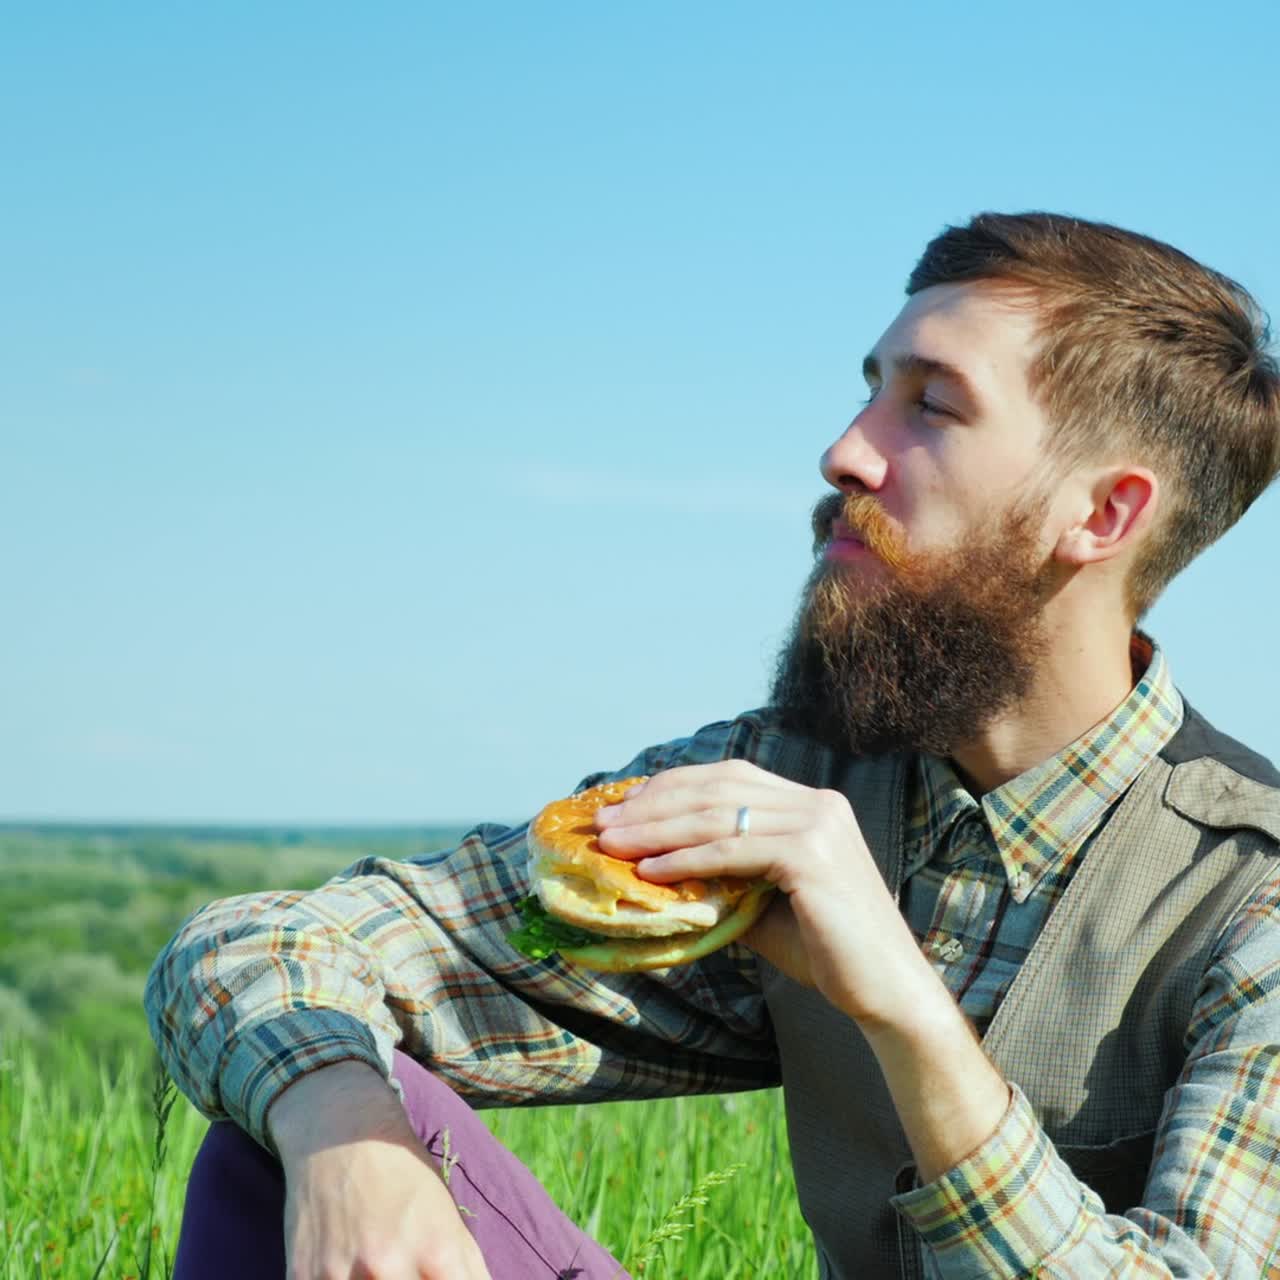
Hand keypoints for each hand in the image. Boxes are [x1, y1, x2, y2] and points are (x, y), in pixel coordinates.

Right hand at [269, 1062, 490, 1279]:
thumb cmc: (403, 1176)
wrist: (342, 1134)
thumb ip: (469, 1270)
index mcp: (436, 1254)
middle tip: (401, 1272)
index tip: (433, 1279)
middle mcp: (389, 1268)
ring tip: (372, 1270)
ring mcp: (340, 1277)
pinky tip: (343, 1272)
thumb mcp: (449, 1216)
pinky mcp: (301, 1279)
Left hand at [595, 760, 941, 1029]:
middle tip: (604, 822)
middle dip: (654, 804)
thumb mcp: (763, 904)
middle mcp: (816, 804)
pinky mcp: (812, 856)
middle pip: (717, 788)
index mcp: (809, 804)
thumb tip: (653, 872)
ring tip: (613, 844)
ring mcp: (818, 825)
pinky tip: (650, 870)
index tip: (624, 806)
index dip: (672, 787)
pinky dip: (685, 859)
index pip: (728, 777)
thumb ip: (722, 879)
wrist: (885, 991)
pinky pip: (732, 850)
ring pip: (718, 816)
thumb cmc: (826, 951)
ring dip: (657, 830)